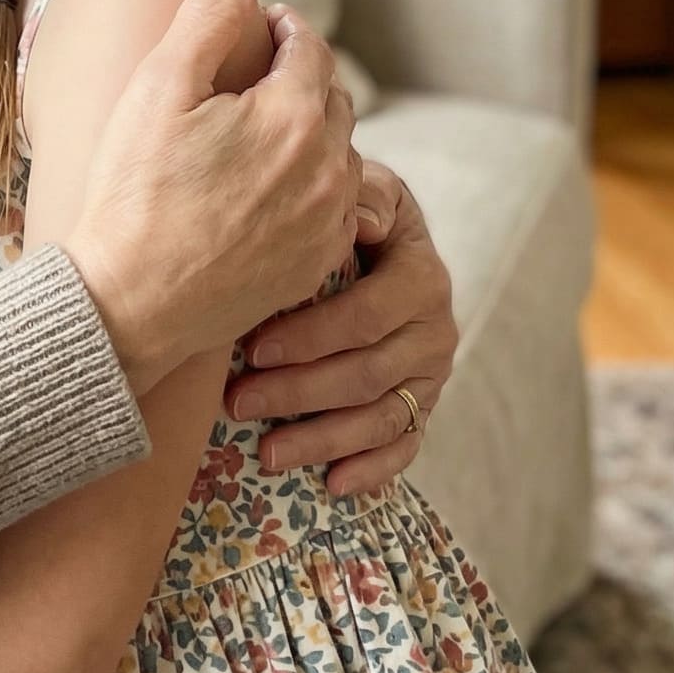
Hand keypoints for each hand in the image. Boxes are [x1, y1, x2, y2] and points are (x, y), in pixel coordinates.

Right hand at [65, 0, 359, 394]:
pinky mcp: (316, 264)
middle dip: (300, 71)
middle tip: (256, 66)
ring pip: (338, 153)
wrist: (132, 300)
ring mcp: (328, 221)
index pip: (309, 46)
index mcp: (294, 116)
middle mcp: (329, 168)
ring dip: (310, 128)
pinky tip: (266, 184)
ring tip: (258, 125)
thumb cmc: (135, 190)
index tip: (256, 21)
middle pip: (332, 96)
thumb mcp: (159, 87)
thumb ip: (207, 17)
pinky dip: (311, 182)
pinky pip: (334, 206)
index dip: (283, 25)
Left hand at [227, 161, 456, 496]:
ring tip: (266, 454)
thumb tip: (358, 218)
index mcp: (420, 275)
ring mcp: (432, 373)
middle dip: (298, 392)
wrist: (376, 232)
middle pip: (366, 374)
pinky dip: (371, 471)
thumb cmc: (348, 208)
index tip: (251, 347)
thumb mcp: (359, 186)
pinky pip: (403, 445)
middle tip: (237, 402)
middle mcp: (436, 329)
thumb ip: (359, 197)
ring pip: (380, 418)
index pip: (366, 315)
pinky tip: (332, 486)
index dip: (310, 335)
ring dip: (322, 440)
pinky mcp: (422, 404)